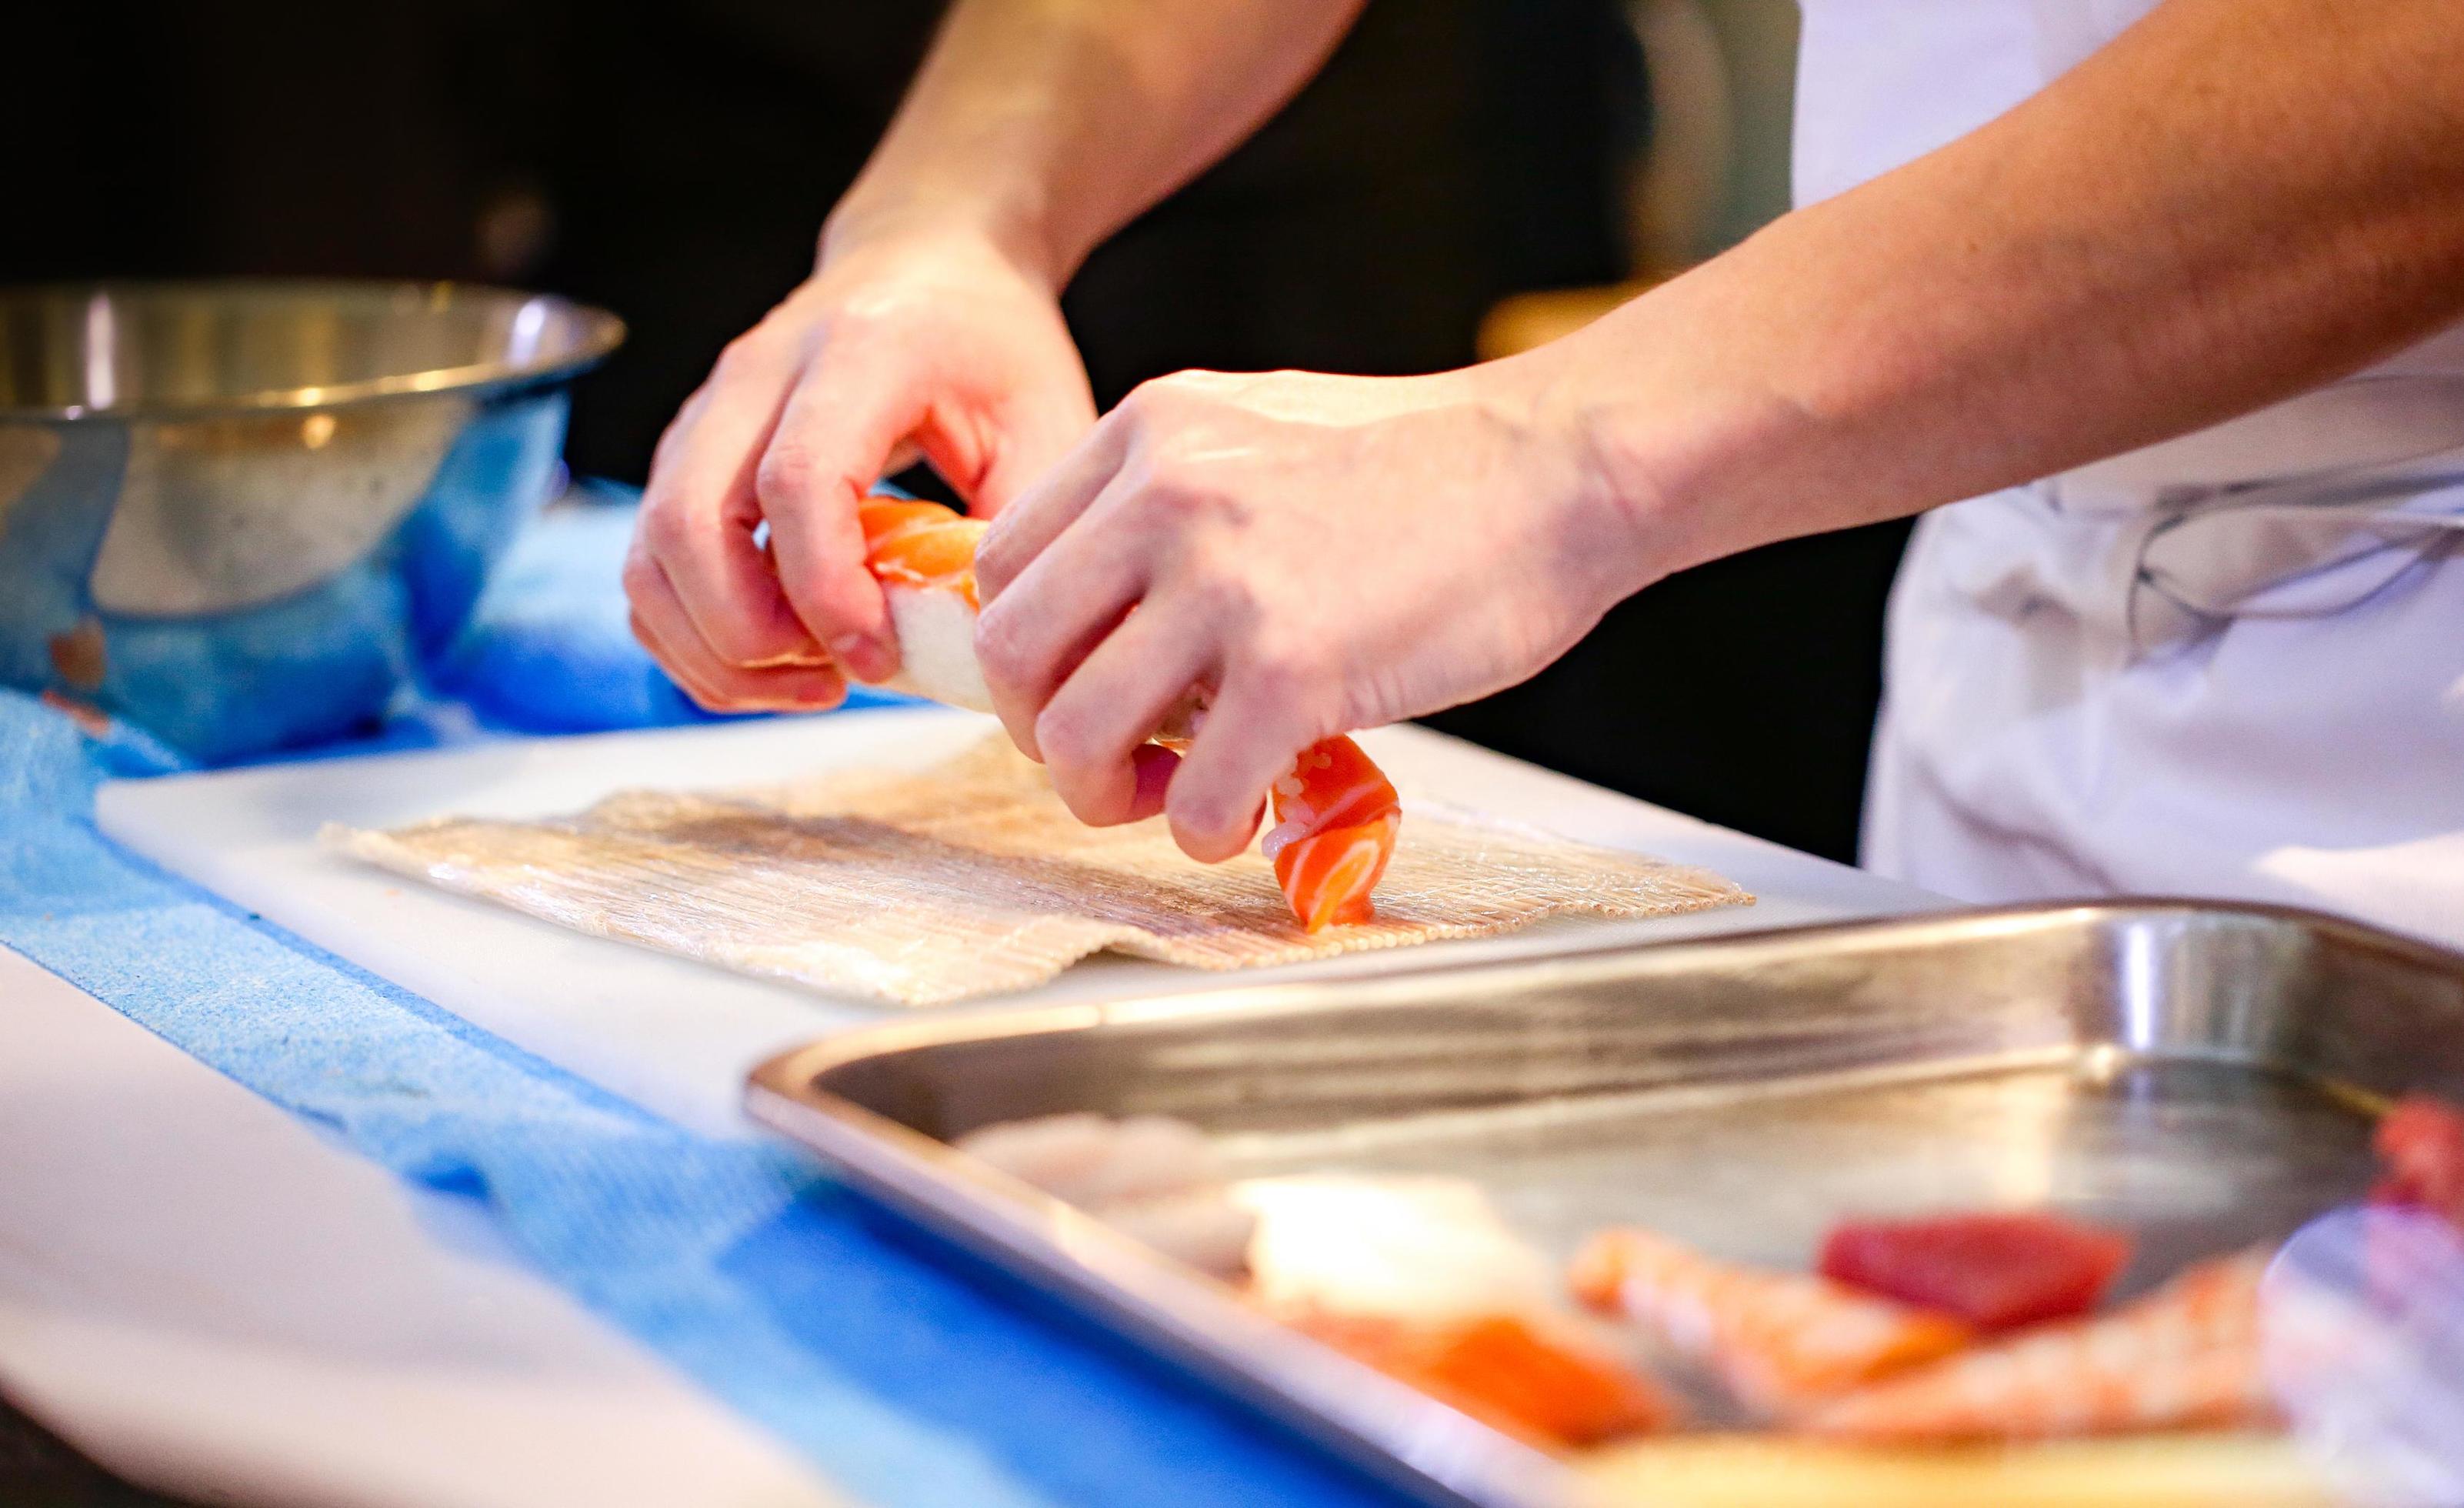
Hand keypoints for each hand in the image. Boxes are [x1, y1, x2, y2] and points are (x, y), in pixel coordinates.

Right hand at [624, 228, 1095, 710]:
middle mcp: (758, 374)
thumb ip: (1018, 534)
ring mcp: (707, 414)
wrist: (930, 262)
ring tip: (810, 684)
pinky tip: (779, 662)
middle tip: (836, 682)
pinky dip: (695, 637)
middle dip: (748, 636)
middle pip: (688, 523)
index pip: (799, 482)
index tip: (878, 660)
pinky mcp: (688, 457)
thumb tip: (983, 652)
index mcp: (860, 353)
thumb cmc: (993, 348)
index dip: (827, 591)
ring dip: (713, 649)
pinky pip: (650, 569)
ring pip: (649, 555)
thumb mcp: (1049, 424)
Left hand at [971, 361, 1657, 861]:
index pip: (1001, 563)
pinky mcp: (1295, 668)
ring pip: (1074, 733)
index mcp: (1150, 434)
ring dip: (1101, 796)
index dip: (1023, 653)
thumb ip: (1170, 501)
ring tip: (1168, 800)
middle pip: (1010, 652)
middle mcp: (1165, 497)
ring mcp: (1224, 582)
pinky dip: (1205, 832)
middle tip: (1107, 761)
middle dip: (1040, 734)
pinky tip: (1247, 817)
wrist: (1561, 466)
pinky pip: (1196, 795)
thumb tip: (1112, 609)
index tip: (1073, 689)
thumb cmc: (1433, 466)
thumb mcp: (1261, 432)